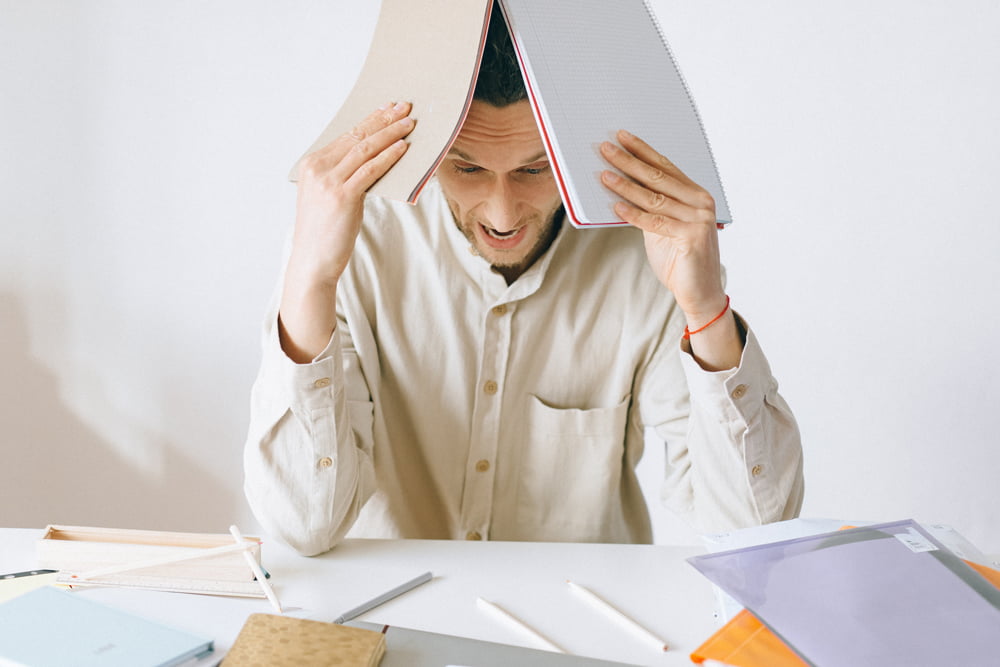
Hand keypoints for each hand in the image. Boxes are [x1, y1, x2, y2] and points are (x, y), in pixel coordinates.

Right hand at [289, 102, 414, 287]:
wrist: (313, 260)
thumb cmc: (324, 231)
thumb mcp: (328, 196)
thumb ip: (343, 175)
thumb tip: (373, 159)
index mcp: (311, 164)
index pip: (346, 135)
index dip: (369, 120)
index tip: (386, 108)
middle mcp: (317, 168)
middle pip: (357, 137)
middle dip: (383, 120)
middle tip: (404, 107)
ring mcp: (329, 181)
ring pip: (365, 150)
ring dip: (390, 134)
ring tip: (409, 123)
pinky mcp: (343, 196)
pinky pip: (370, 170)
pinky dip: (388, 157)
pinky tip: (403, 148)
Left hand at [599, 130, 725, 326]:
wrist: (699, 291)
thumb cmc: (680, 258)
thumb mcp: (662, 227)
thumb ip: (650, 207)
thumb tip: (620, 186)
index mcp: (695, 194)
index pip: (665, 167)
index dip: (642, 151)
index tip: (621, 137)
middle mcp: (700, 202)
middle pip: (658, 177)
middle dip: (629, 161)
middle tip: (605, 148)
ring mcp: (698, 219)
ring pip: (654, 198)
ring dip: (626, 185)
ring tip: (604, 175)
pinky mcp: (692, 237)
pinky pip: (656, 222)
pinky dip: (634, 214)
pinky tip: (616, 206)